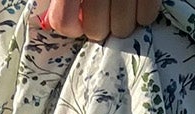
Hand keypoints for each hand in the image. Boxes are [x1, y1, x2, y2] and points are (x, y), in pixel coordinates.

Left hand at [39, 0, 161, 41]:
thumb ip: (55, 1)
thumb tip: (47, 24)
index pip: (64, 22)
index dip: (71, 27)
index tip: (77, 21)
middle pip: (96, 30)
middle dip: (99, 27)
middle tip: (103, 13)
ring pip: (123, 29)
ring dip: (122, 23)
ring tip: (121, 7)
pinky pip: (147, 16)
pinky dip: (144, 14)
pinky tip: (138, 2)